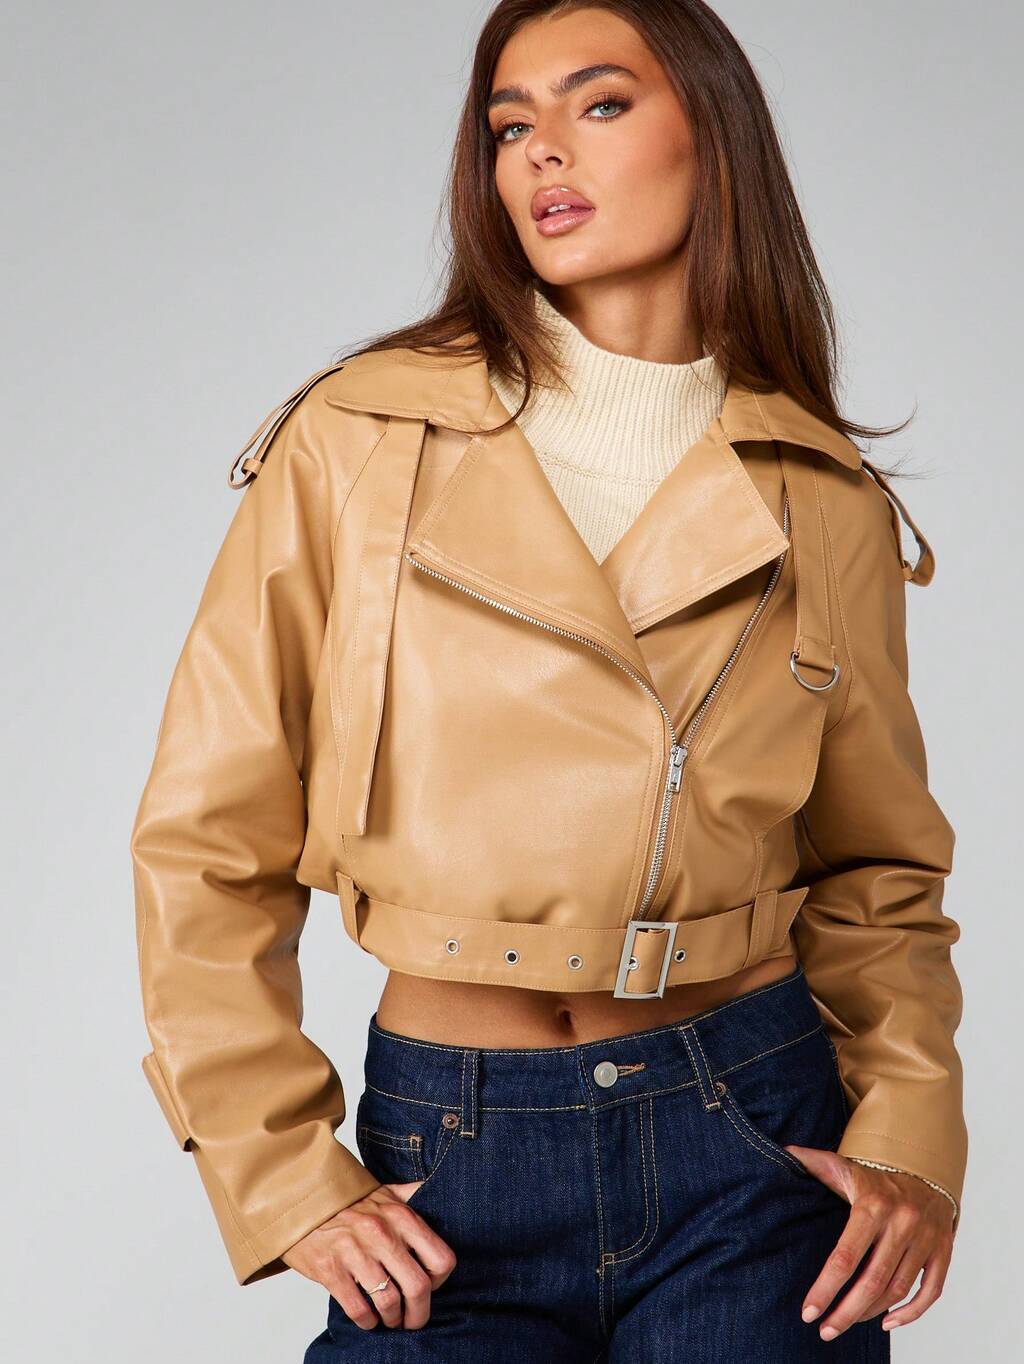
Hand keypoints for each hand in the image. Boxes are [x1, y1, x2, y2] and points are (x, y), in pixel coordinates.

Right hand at [282, 1179, 457, 1330]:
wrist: (300, 1200)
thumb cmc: (347, 1200)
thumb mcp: (385, 1191)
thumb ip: (412, 1196)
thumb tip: (437, 1191)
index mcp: (400, 1216)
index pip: (440, 1258)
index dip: (440, 1280)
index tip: (432, 1286)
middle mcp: (381, 1233)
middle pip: (418, 1287)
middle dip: (419, 1312)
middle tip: (414, 1320)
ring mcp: (355, 1252)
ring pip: (389, 1302)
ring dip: (393, 1319)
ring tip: (391, 1319)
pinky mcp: (330, 1270)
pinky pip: (358, 1309)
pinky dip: (366, 1321)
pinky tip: (368, 1318)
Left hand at [783, 1144, 955, 1340]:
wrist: (925, 1167)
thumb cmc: (874, 1176)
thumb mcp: (842, 1165)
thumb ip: (812, 1162)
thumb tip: (783, 1153)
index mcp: (872, 1204)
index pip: (845, 1256)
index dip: (826, 1288)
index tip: (808, 1312)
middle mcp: (902, 1222)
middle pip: (872, 1281)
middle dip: (846, 1312)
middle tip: (825, 1331)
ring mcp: (925, 1238)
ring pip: (898, 1289)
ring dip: (870, 1312)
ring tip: (847, 1321)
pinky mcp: (943, 1250)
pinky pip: (931, 1291)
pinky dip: (911, 1313)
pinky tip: (887, 1323)